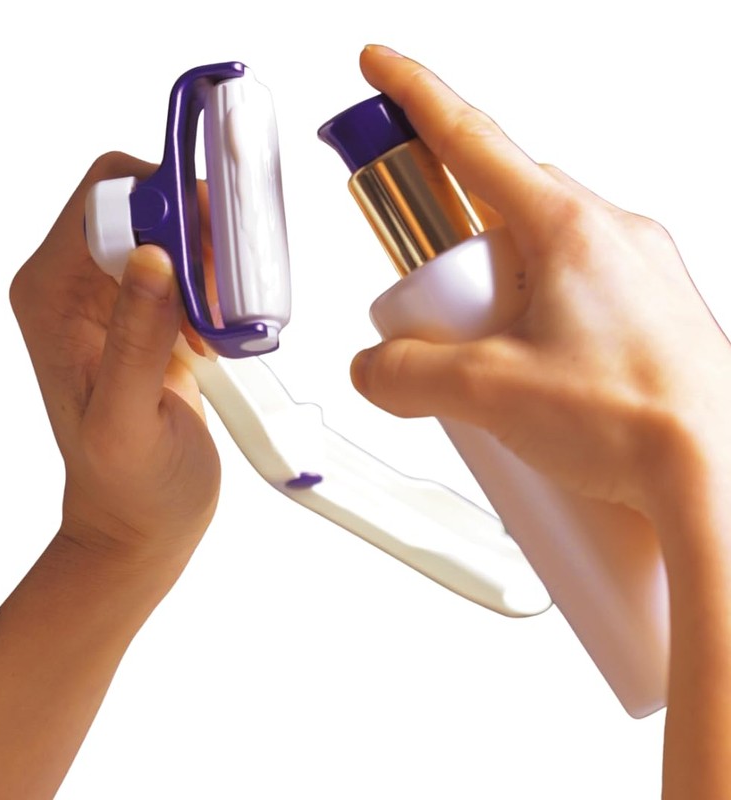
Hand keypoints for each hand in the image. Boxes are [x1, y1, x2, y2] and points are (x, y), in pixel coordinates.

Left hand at [10, 152, 219, 562]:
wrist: (140, 520)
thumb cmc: (129, 486)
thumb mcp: (129, 419)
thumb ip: (136, 339)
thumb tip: (154, 256)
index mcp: (52, 295)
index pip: (104, 199)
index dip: (164, 204)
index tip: (214, 245)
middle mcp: (75, 286)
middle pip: (142, 203)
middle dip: (197, 230)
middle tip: (229, 283)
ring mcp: (113, 299)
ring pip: (172, 232)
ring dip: (212, 261)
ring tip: (223, 319)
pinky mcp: (148, 317)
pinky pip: (189, 269)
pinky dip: (217, 287)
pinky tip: (220, 333)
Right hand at [350, 47, 730, 799]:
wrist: (723, 480)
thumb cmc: (639, 423)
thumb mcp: (490, 394)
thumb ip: (405, 373)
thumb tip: (374, 366)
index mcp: (565, 228)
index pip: (471, 141)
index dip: (415, 96)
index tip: (380, 67)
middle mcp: (605, 236)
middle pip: (492, 218)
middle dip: (451, 267)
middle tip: (440, 331)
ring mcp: (627, 276)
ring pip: (527, 266)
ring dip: (491, 313)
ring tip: (496, 382)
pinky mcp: (636, 316)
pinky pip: (562, 301)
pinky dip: (529, 335)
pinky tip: (530, 392)